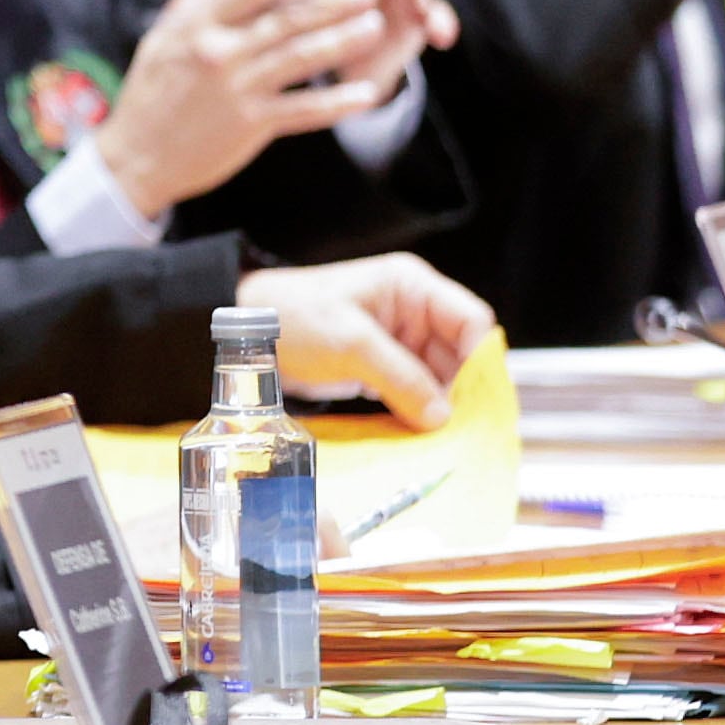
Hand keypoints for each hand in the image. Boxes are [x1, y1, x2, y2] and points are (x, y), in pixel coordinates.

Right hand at [90, 0, 393, 212]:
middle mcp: (221, 54)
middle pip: (288, 18)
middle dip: (333, 2)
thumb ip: (185, 7)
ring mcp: (239, 89)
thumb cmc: (145, 99)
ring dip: (345, 40)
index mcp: (198, 29)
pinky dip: (339, 101)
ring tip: (376, 27)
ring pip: (303, 57)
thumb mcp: (157, 44)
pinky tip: (367, 93)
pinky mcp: (252, 124)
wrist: (135, 160)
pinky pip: (305, 109)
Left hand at [236, 253, 495, 425]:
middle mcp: (412, 312)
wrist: (246, 335)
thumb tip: (441, 416)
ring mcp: (398, 341)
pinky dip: (415, 409)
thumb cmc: (292, 318)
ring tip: (435, 436)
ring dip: (437, 405)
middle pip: (459, 354)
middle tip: (457, 428)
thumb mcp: (351, 344)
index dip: (478, 359)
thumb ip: (402, 378)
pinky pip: (413, 389)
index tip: (472, 399)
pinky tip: (415, 432)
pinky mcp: (381, 366)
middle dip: (458, 389)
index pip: (471, 321)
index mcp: (411, 288)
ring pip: (439, 376)